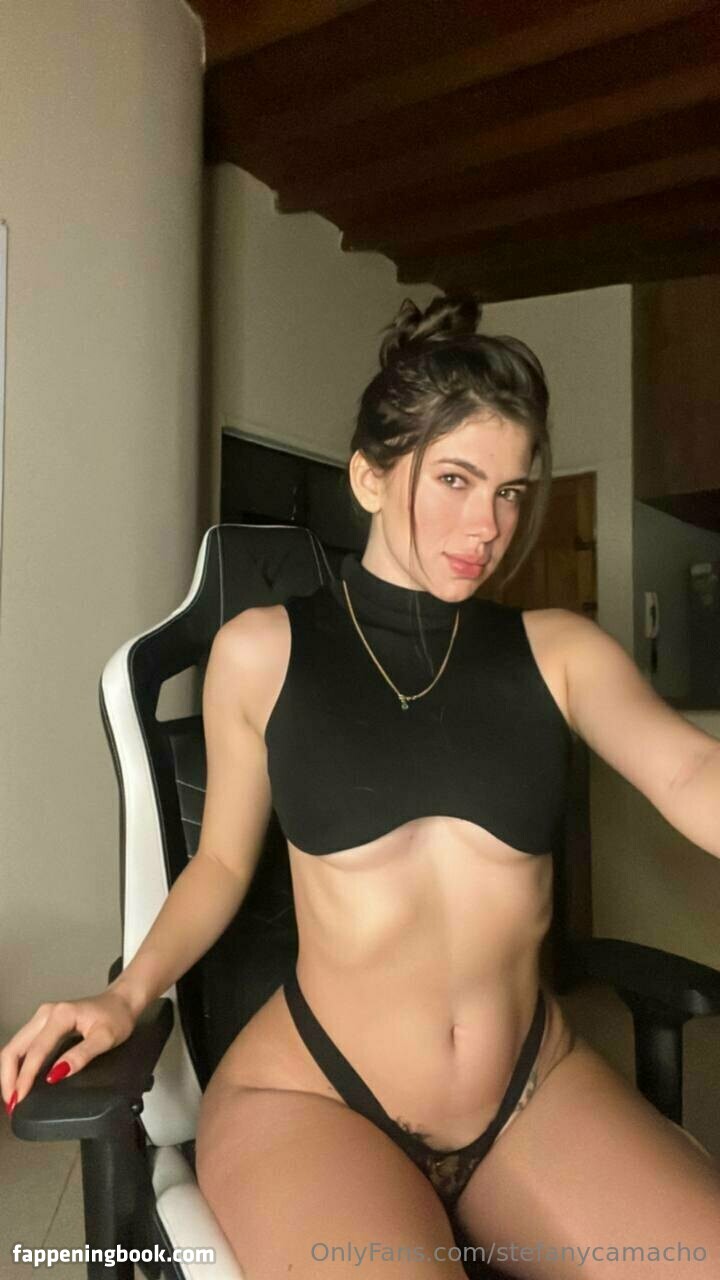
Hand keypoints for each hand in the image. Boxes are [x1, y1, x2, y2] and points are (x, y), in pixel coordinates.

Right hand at [0, 990, 136, 1115]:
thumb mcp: (106, 1038)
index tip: (19, 1099)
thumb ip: (81, 1056)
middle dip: (8, 1078)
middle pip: (14, 1047)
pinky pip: (23, 1045)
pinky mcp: (43, 1023)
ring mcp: (42, 1017)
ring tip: (13, 1096)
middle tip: (12, 1103)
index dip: (25, 1077)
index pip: (35, 1051)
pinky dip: (17, 1064)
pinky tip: (20, 1079)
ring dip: (10, 1072)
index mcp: (60, 1015)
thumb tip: (56, 1074)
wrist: (122, 1001)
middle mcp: (46, 1013)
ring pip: (15, 1046)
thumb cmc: (117, 1016)